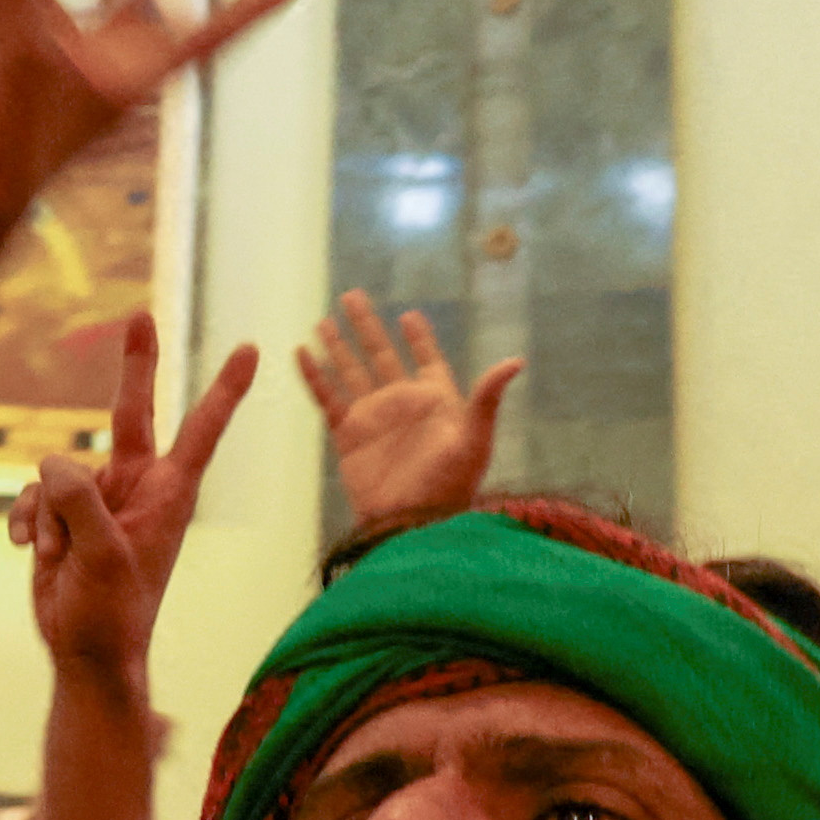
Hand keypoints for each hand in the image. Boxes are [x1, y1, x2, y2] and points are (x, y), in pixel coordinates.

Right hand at [13, 315, 258, 678]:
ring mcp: (99, 498)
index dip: (225, 389)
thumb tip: (55, 463)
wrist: (84, 655)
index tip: (253, 349)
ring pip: (58, 469)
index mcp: (167, 495)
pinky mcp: (65, 515)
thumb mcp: (101, 557)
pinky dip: (28, 521)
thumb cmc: (111, 615)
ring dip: (48, 512)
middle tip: (143, 312)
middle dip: (136, 364)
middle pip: (132, 411)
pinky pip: (36, 495)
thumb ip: (80, 503)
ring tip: (58, 556)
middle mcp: (136, 487)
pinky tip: (29, 552)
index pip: (201, 430)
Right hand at [296, 291, 518, 534]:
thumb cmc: (450, 485)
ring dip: (338, 346)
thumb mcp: (475, 439)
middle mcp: (401, 404)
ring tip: (324, 320)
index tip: (410, 315)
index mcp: (435, 400)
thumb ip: (487, 398)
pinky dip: (315, 376)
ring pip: (351, 371)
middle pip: (380, 355)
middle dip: (367, 326)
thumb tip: (516, 361)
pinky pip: (327, 398)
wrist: (411, 523)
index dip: (419, 338)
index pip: (426, 359)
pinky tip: (302, 353)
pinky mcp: (348, 435)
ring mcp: (373, 418)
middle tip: (352, 295)